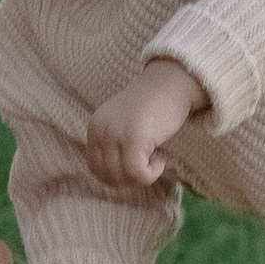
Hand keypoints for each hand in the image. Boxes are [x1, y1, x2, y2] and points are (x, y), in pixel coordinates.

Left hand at [84, 57, 209, 189]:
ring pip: (121, 177)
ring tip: (155, 159)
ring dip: (141, 176)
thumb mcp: (122, 124)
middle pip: (107, 175)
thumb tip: (115, 179)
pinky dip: (150, 174)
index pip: (95, 168)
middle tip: (148, 165)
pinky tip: (161, 159)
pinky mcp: (134, 138)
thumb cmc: (151, 106)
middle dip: (129, 179)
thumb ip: (113, 145)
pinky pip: (137, 173)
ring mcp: (115, 134)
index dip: (116, 176)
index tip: (136, 166)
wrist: (170, 83)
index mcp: (94, 127)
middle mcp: (100, 130)